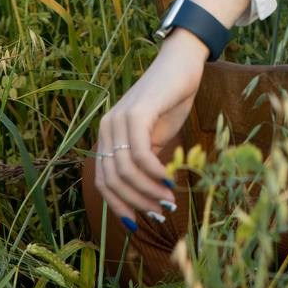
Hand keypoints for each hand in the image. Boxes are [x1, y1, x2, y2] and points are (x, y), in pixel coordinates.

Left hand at [93, 33, 206, 227]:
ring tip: (169, 199)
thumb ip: (145, 163)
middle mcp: (107, 127)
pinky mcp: (137, 113)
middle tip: (161, 212)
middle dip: (136, 202)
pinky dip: (154, 172)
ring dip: (148, 191)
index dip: (119, 206)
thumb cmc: (171, 100)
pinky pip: (140, 154)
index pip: (104, 181)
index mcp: (108, 135)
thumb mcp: (156, 138)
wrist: (183, 64)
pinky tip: (169, 179)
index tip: (138, 223)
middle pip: (112, 180)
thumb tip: (146, 200)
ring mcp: (119, 118)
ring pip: (125, 170)